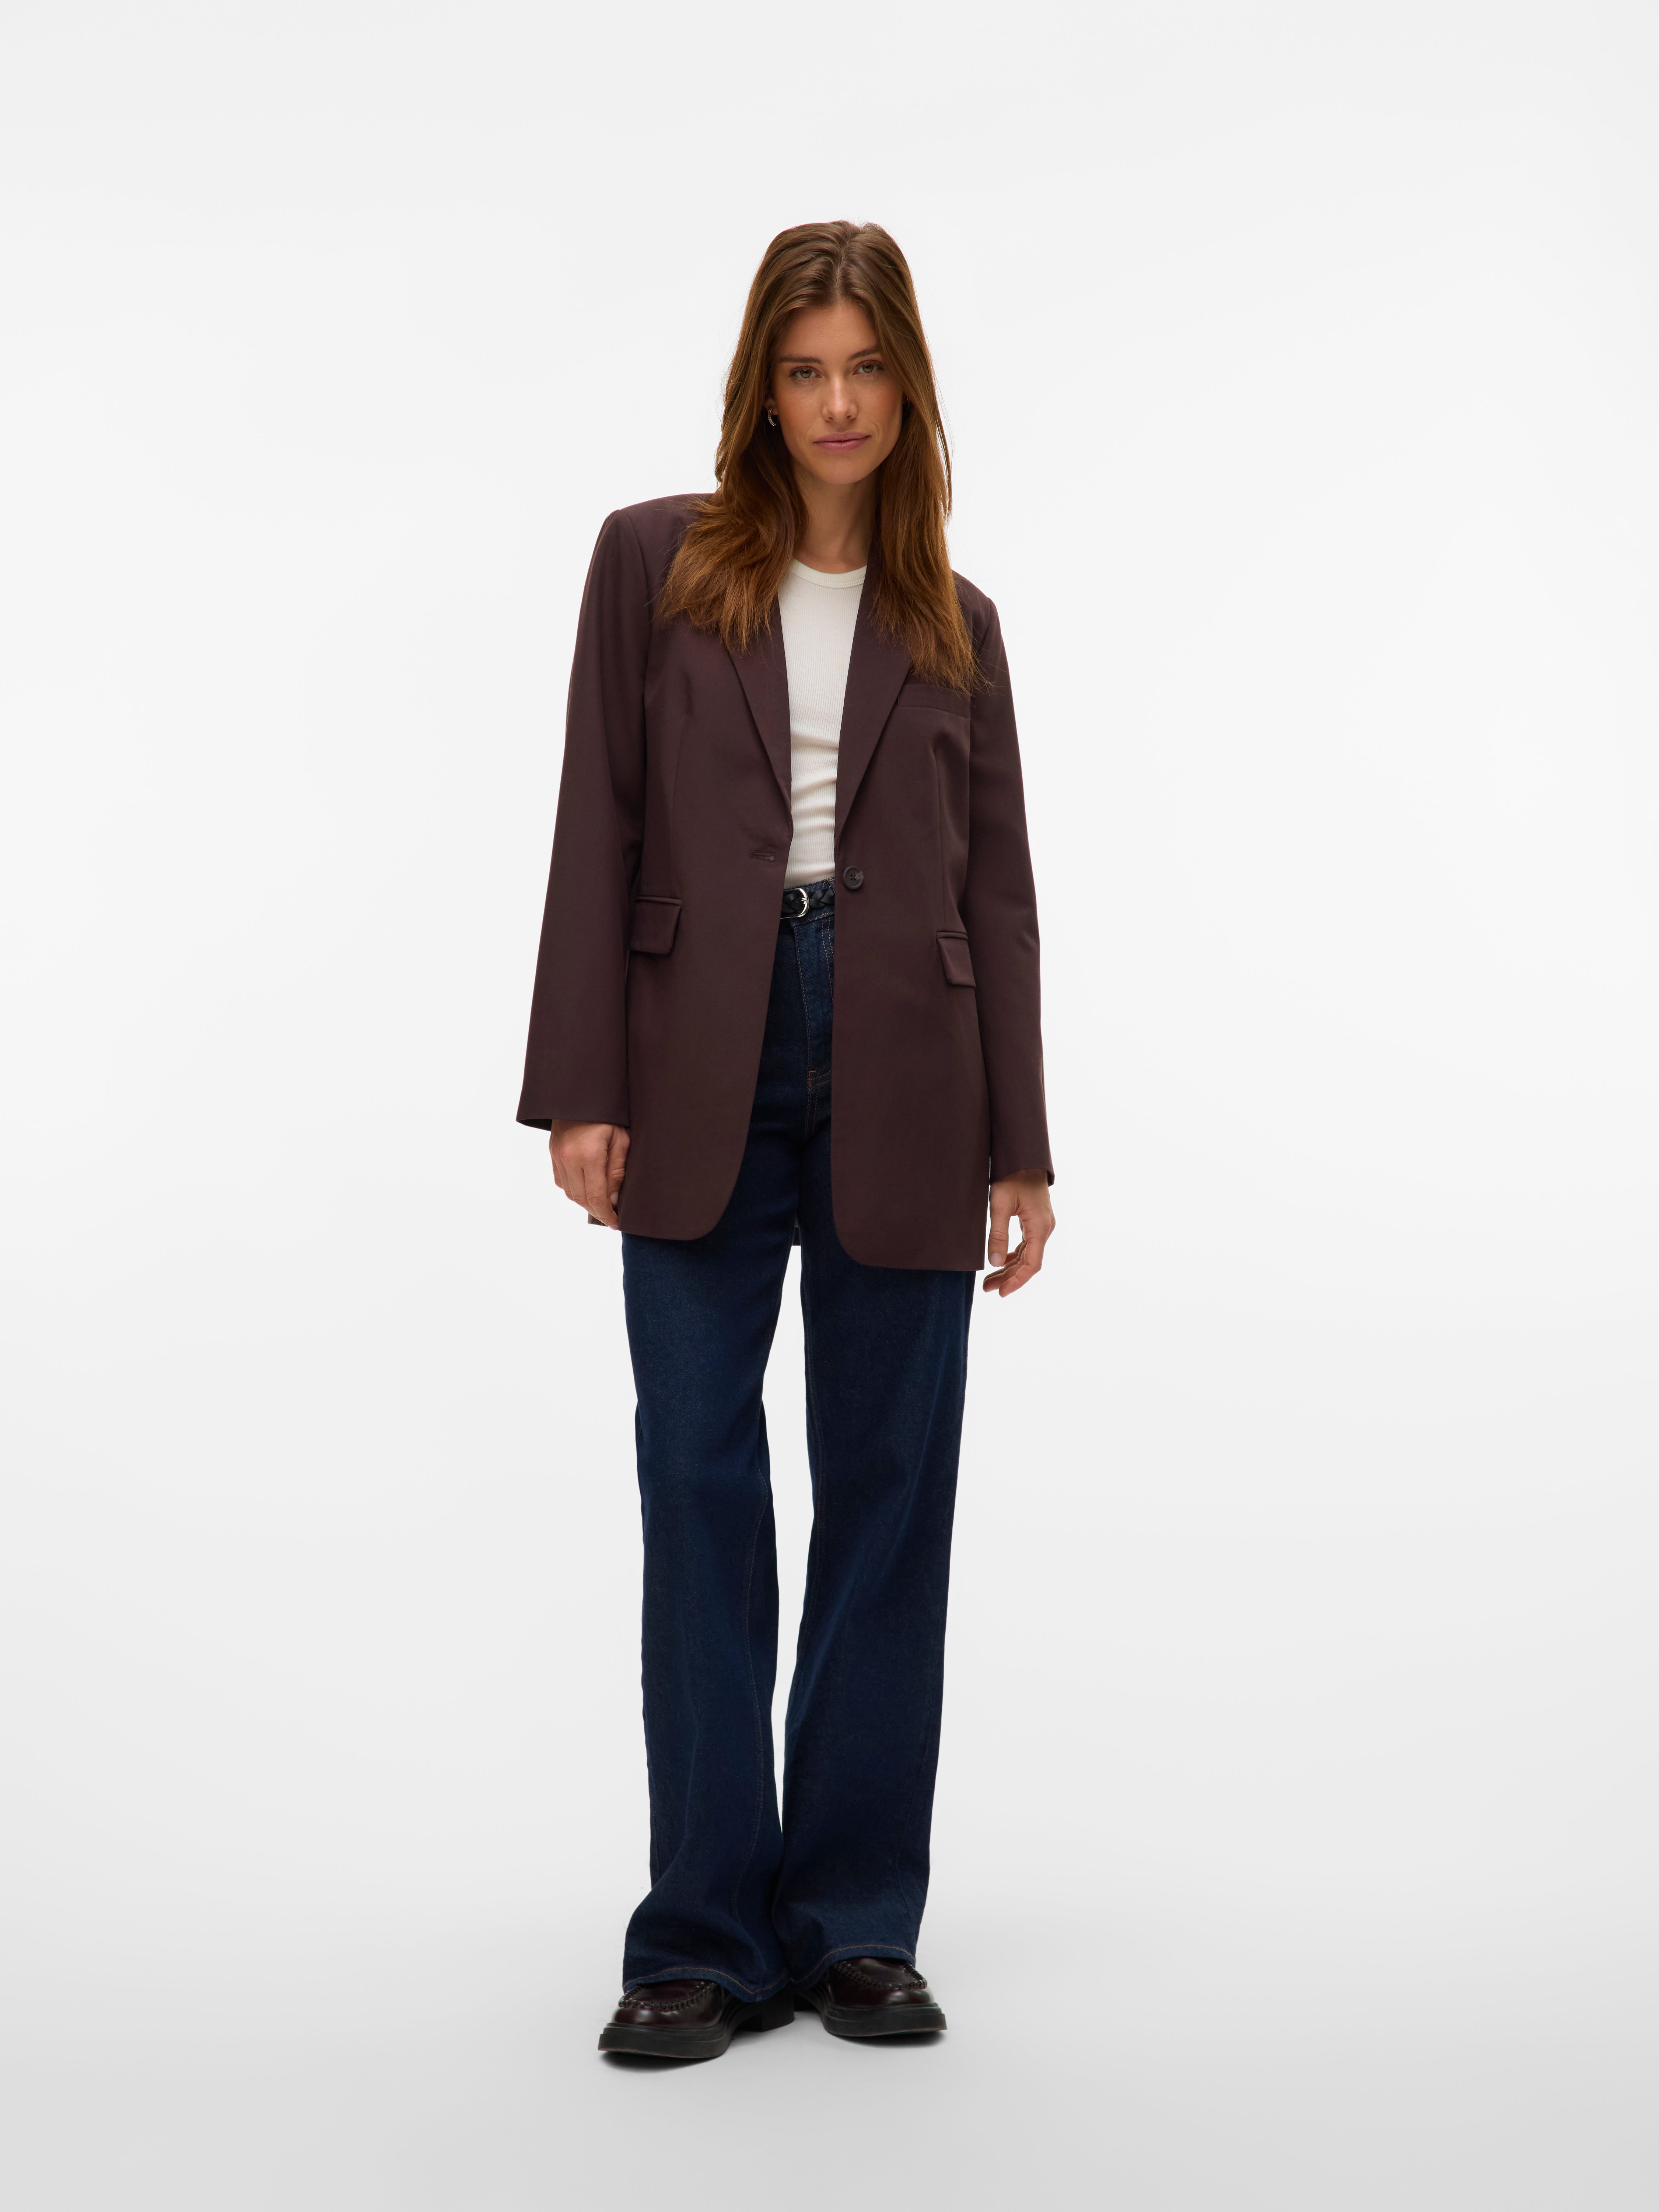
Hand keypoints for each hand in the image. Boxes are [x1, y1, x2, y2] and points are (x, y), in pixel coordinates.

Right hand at [548, 1120, 629, 1229]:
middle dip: (597, 1211)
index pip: (596, 1197)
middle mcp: (568, 1158)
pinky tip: (586, 1188)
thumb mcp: (621, 1140)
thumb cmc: (608, 1113)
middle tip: (611, 1216)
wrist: (581, 1091)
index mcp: (588, 1156)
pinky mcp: (553, 1152)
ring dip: (584, 1202)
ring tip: (601, 1203)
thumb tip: (613, 1200)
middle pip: (580, 1199)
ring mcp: (557, 1156)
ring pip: (569, 1192)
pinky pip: (561, 1180)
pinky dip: (573, 1189)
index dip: (606, 1214)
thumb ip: (617, 1172)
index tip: (616, 1223)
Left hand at [983, 1170, 1053, 1296]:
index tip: (1001, 1292)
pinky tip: (1001, 1262)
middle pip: (1029, 1263)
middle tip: (988, 1289)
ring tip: (990, 1281)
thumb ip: (997, 1234)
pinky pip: (1027, 1245)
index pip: (1032, 1264)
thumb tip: (994, 1263)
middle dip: (1009, 1278)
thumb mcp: (1000, 1204)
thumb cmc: (1011, 1177)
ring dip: (1010, 1268)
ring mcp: (1042, 1225)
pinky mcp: (1036, 1222)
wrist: (1024, 1157)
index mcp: (1039, 1227)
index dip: (1017, 1281)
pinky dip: (1014, 1256)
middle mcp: (1045, 1229)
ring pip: (1028, 1255)